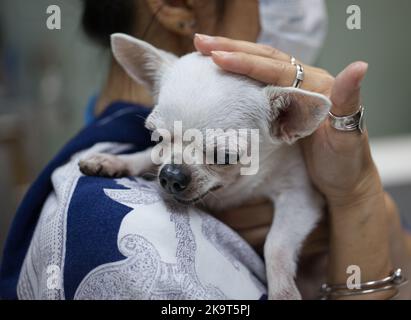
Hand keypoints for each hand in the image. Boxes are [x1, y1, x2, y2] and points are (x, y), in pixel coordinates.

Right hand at [194, 34, 378, 206]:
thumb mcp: (347, 137)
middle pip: (266, 59)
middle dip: (232, 48)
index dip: (247, 63)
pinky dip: (238, 72)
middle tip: (201, 42)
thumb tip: (358, 66)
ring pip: (260, 65)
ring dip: (233, 54)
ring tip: (204, 49)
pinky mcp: (284, 103)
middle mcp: (306, 82)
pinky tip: (221, 70)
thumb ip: (348, 101)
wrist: (343, 180)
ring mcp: (293, 92)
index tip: (218, 58)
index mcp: (319, 86)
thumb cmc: (345, 163)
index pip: (277, 70)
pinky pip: (258, 81)